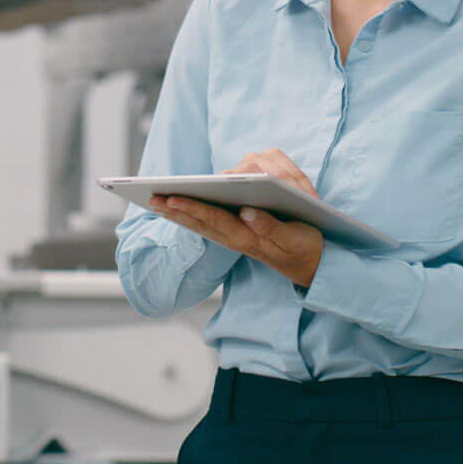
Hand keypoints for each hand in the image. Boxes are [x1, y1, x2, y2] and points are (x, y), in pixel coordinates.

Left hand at [147, 147, 323, 286]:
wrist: (311, 264)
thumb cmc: (303, 247)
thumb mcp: (294, 238)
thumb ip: (271, 227)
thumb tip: (247, 211)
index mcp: (248, 237)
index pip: (215, 219)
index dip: (192, 208)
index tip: (171, 198)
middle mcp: (237, 237)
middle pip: (201, 221)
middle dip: (176, 209)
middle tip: (151, 199)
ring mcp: (235, 237)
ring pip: (201, 223)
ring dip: (179, 213)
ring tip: (157, 202)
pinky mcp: (237, 233)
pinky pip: (208, 224)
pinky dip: (191, 216)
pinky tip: (178, 209)